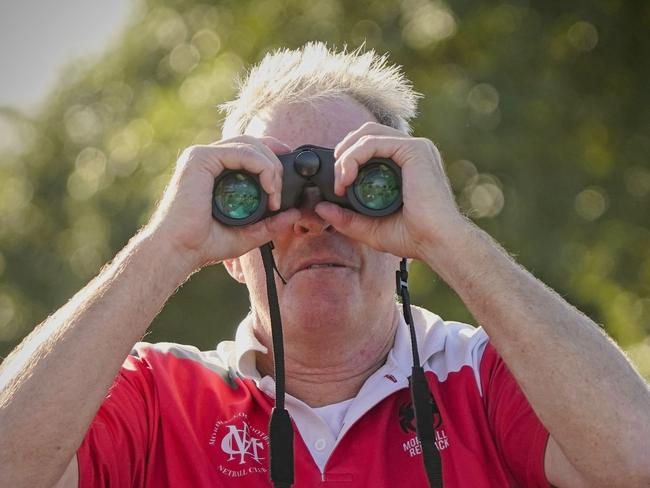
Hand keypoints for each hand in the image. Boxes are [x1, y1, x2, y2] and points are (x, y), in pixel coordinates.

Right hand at [145, 135, 299, 270]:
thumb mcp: (247, 232)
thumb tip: (296, 212)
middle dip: (275, 163)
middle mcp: (208, 158)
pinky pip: (241, 152)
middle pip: (253, 143)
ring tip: (274, 194)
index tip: (287, 178)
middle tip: (279, 193)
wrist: (179, 251)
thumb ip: (271, 223)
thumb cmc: (203, 244)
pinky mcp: (200, 158)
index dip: (273, 157)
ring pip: (250, 144)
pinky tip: (267, 188)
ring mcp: (202, 155)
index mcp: (214, 170)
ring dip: (271, 167)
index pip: (250, 151)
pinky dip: (262, 167)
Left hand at [315, 122, 466, 260]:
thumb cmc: (414, 236)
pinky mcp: (415, 150)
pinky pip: (374, 142)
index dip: (348, 158)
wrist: (437, 242)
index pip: (370, 145)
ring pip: (367, 134)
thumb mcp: (370, 227)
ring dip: (345, 155)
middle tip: (336, 181)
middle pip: (366, 133)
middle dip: (343, 152)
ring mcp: (415, 148)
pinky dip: (354, 156)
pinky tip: (347, 176)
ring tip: (340, 180)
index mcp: (406, 164)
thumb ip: (346, 218)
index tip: (339, 187)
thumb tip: (321, 207)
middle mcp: (411, 151)